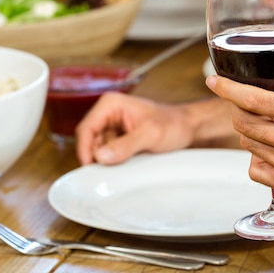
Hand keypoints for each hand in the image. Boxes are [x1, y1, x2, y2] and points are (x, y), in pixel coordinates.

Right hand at [75, 92, 238, 164]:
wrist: (189, 128)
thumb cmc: (174, 124)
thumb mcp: (150, 134)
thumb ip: (125, 145)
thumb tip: (101, 156)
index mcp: (111, 104)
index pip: (86, 129)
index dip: (85, 149)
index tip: (91, 167)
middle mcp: (108, 113)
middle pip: (90, 140)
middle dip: (98, 155)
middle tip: (112, 168)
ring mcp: (113, 126)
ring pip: (98, 148)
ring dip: (108, 159)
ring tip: (128, 161)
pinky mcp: (118, 137)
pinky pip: (108, 152)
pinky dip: (114, 160)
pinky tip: (128, 162)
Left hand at [206, 24, 273, 212]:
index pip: (253, 101)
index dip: (227, 89)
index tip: (213, 81)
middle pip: (244, 124)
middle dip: (241, 111)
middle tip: (250, 104)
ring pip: (248, 146)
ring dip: (251, 133)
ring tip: (268, 125)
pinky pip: (256, 171)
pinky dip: (257, 159)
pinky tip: (270, 150)